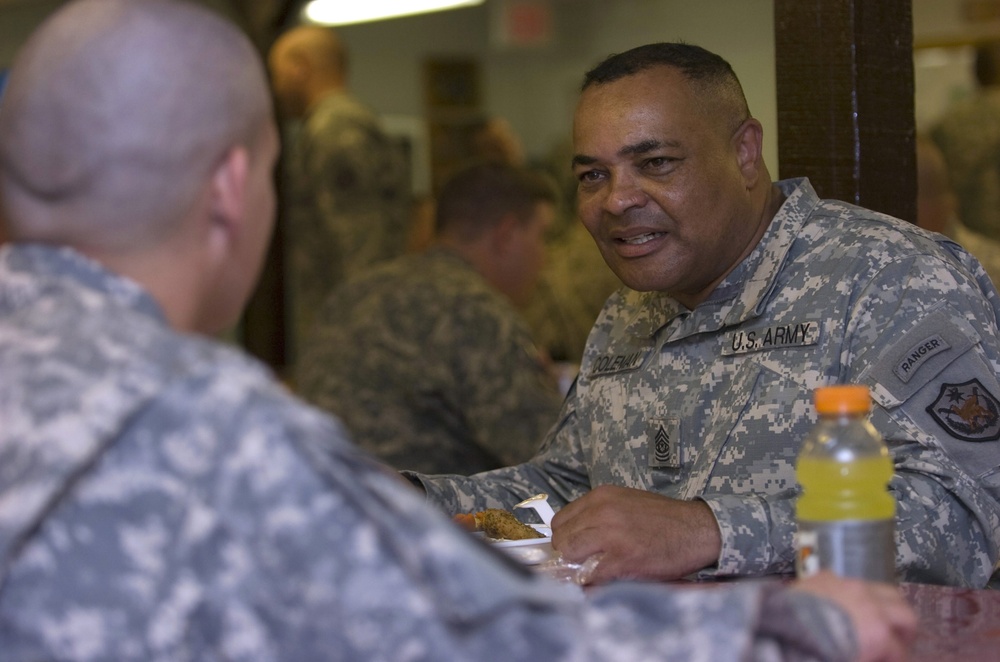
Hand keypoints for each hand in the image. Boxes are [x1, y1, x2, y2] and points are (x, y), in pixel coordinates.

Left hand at [550, 484, 720, 582]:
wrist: (697, 529)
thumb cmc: (663, 519)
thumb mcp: (625, 504)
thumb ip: (599, 515)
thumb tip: (576, 537)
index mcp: (601, 497)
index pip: (560, 520)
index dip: (564, 538)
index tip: (573, 549)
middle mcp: (601, 512)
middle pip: (561, 539)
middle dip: (568, 555)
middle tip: (583, 564)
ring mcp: (610, 536)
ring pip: (569, 556)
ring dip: (577, 568)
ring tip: (594, 572)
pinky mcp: (621, 560)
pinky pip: (590, 576)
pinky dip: (591, 583)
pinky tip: (604, 582)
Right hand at [793, 572, 916, 661]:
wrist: (788, 632)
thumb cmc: (783, 621)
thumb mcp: (791, 603)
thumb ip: (806, 604)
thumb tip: (811, 617)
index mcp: (827, 580)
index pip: (856, 589)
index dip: (864, 606)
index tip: (861, 621)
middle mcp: (854, 589)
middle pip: (889, 595)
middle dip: (894, 614)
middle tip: (892, 634)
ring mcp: (871, 609)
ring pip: (905, 616)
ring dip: (901, 633)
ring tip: (896, 651)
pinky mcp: (881, 634)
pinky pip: (898, 649)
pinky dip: (895, 657)